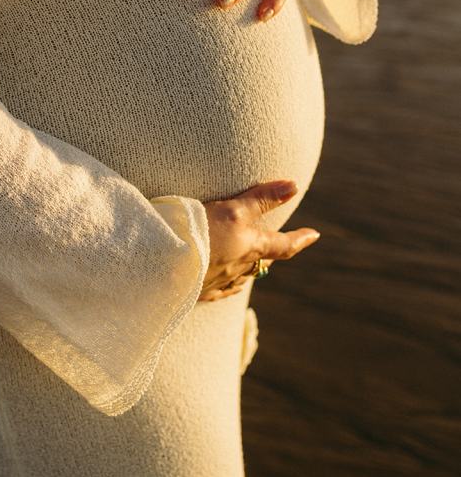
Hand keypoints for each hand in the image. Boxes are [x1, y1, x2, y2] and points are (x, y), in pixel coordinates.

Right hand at [197, 179, 320, 301]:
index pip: (283, 245)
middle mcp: (238, 268)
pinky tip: (229, 284)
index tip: (314, 235)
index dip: (299, 238)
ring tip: (253, 261)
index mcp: (250, 248)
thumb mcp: (233, 209)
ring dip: (251, 268)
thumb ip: (261, 198)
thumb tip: (294, 186)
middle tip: (279, 245)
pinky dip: (230, 284)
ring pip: (242, 276)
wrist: (161, 266)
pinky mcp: (198, 291)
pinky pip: (221, 290)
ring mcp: (218, 282)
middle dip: (271, 252)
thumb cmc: (199, 234)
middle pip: (262, 261)